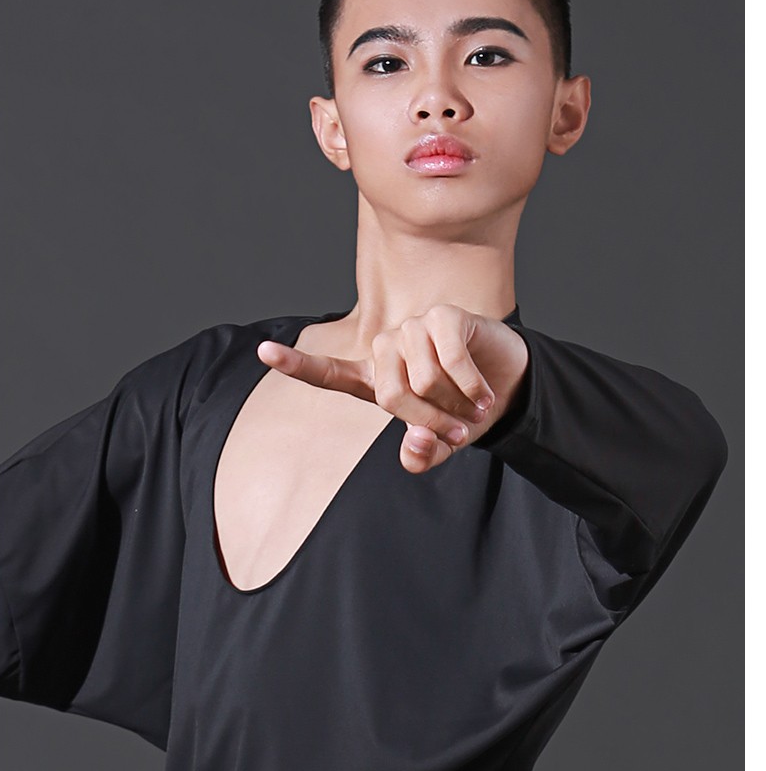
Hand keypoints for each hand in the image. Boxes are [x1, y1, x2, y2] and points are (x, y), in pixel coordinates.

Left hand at [257, 304, 529, 473]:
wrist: (507, 388)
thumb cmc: (462, 413)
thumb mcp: (440, 444)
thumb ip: (422, 453)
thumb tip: (415, 444)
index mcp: (374, 381)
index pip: (328, 373)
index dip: (296, 364)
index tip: (264, 351)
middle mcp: (386, 349)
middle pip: (389, 395)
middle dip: (427, 421)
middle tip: (456, 432)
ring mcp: (413, 330)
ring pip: (421, 378)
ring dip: (454, 404)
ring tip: (472, 408)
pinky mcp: (443, 317)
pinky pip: (449, 358)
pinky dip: (470, 385)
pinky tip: (483, 394)